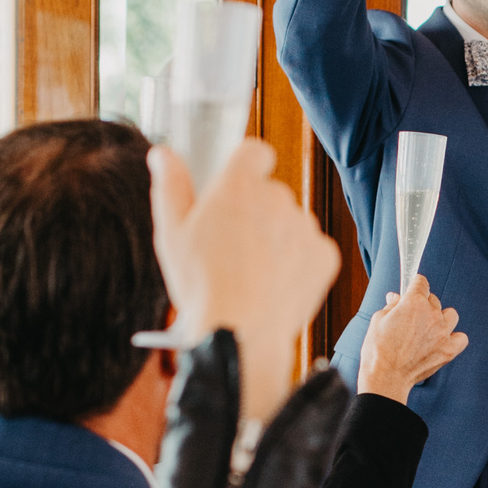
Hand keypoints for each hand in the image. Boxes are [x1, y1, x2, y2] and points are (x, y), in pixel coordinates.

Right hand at [149, 140, 340, 422]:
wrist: (241, 335)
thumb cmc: (200, 286)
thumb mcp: (171, 233)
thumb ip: (170, 186)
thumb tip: (162, 153)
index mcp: (239, 185)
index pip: (254, 152)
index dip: (245, 167)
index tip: (235, 188)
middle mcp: (278, 198)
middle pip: (270, 193)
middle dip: (256, 211)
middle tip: (232, 246)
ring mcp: (305, 226)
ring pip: (291, 222)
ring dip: (276, 237)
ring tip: (251, 272)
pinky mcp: (325, 255)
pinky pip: (311, 249)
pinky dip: (297, 262)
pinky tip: (273, 283)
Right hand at [357, 277, 466, 403]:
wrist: (386, 377)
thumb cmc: (378, 349)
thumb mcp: (378, 319)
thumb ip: (392, 305)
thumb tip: (396, 297)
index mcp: (414, 302)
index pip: (421, 282)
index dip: (414, 286)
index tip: (410, 291)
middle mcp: (432, 314)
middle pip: (433, 299)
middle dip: (423, 304)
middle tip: (411, 317)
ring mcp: (443, 332)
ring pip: (450, 314)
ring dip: (441, 318)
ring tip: (429, 328)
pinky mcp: (449, 350)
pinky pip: (462, 338)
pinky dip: (455, 338)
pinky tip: (443, 341)